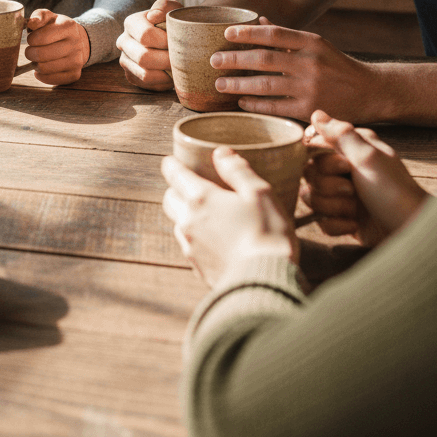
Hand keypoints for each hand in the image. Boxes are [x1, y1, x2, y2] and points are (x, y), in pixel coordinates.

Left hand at [25, 9, 89, 84]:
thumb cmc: (57, 28)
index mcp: (68, 26)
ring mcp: (77, 60)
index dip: (31, 39)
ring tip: (37, 59)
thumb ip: (38, 16)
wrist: (79, 41)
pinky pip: (51, 79)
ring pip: (44, 68)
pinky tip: (42, 68)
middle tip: (31, 51)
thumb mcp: (49, 17)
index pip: (41, 37)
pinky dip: (42, 76)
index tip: (31, 39)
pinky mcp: (75, 74)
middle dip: (30, 53)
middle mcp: (75, 43)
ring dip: (35, 64)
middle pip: (41, 55)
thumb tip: (31, 23)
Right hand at [116, 0, 182, 89]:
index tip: (181, 42)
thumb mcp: (172, 9)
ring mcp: (125, 60)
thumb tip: (154, 16)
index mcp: (131, 23)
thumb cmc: (172, 23)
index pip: (146, 35)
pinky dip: (163, 82)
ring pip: (145, 74)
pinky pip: (147, 85)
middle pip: (144, 57)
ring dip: (166, 73)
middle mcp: (123, 42)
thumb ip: (164, 7)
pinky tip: (171, 74)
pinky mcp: (131, 76)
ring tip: (179, 67)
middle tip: (184, 59)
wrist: (169, 38)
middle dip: (168, 60)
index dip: (166, 41)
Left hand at [162, 147, 296, 286]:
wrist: (265, 283)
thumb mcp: (260, 194)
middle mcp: (188, 220)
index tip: (173, 161)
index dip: (171, 164)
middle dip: (176, 190)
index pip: (173, 174)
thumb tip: (221, 153)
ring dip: (185, 215)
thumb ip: (238, 170)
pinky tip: (214, 240)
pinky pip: (188, 245)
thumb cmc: (267, 234)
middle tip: (192, 187)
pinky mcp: (197, 267)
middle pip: (169, 198)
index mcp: (201, 198)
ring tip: (207, 215)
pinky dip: (195, 238)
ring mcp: (190, 246)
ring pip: (177, 222)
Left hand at [208, 17, 377, 121]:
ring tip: (219, 83)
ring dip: (238, 84)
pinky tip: (241, 101)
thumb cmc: (337, 66)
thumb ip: (287, 36)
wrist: (372, 92)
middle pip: (263, 58)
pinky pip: (275, 106)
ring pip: (265, 84)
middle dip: (234, 59)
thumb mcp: (317, 45)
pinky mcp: (310, 109)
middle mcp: (310, 62)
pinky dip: (255, 103)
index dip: (247, 32)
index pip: (273, 33)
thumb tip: (259, 20)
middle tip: (213, 60)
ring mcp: (310, 87)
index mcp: (311, 42)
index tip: (226, 33)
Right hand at [300, 110, 428, 246]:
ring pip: (311, 197)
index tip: (345, 167)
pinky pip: (321, 220)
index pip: (313, 148)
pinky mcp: (342, 217)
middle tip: (352, 190)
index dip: (323, 161)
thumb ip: (340, 134)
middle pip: (309, 174)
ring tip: (354, 210)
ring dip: (333, 206)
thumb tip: (317, 114)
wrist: (411, 231)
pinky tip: (354, 225)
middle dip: (328, 186)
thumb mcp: (368, 157)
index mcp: (351, 150)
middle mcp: (344, 170)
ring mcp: (342, 195)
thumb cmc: (394, 191)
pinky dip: (336, 224)